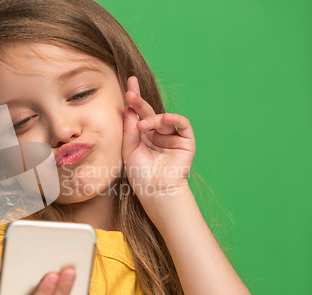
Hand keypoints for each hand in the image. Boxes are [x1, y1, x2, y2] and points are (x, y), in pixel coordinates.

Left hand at [122, 76, 195, 197]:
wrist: (156, 191)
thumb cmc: (140, 175)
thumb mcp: (129, 150)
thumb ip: (129, 129)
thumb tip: (128, 108)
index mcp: (143, 136)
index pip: (137, 114)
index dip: (134, 100)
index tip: (129, 84)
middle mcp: (157, 134)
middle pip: (148, 112)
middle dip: (139, 101)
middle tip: (130, 92)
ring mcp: (171, 137)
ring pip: (162, 118)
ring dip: (151, 119)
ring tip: (142, 126)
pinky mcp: (185, 141)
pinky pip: (182, 124)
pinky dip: (174, 118)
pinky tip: (164, 118)